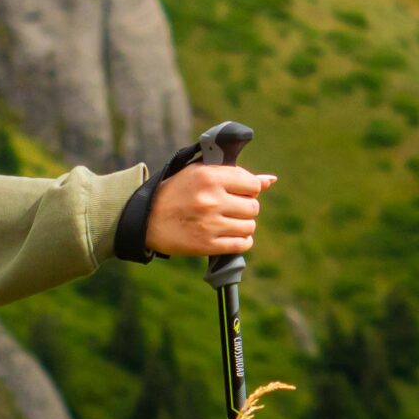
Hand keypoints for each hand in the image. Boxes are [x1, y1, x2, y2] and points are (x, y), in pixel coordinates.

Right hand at [145, 164, 274, 258]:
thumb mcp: (200, 173)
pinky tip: (230, 236)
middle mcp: (211, 199)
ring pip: (250, 226)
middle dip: (246, 207)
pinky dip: (242, 241)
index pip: (252, 184)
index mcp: (209, 177)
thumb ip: (235, 175)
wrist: (147, 219)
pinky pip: (242, 244)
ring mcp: (210, 224)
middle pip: (253, 206)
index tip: (238, 191)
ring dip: (244, 225)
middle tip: (231, 208)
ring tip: (229, 222)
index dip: (248, 188)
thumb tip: (271, 180)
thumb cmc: (176, 192)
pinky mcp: (207, 245)